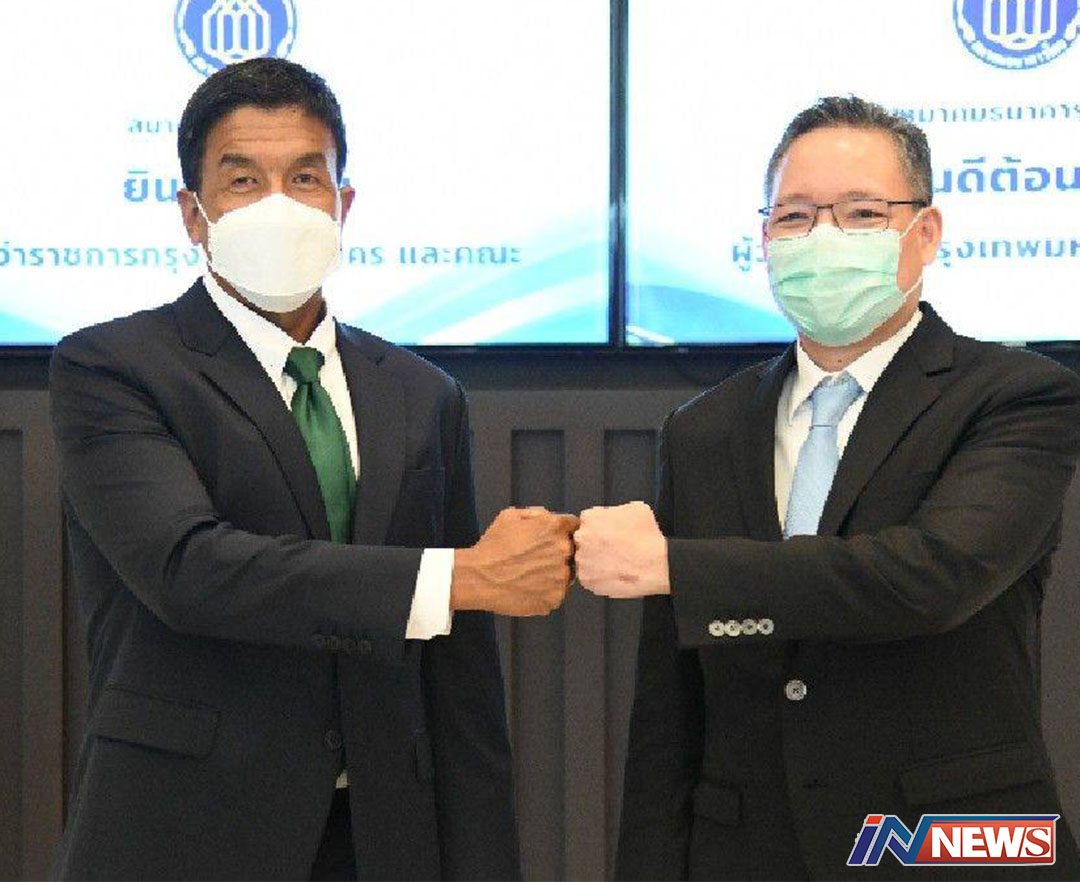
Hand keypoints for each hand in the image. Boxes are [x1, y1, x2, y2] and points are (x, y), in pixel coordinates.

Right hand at [451, 507, 578, 615]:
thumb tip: (553, 518)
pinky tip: (528, 588)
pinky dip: (546, 592)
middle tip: (536, 559)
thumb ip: (538, 513)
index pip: (574, 525)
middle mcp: (564, 551)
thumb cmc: (492, 545)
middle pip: (572, 551)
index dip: (564, 530)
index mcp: (555, 528)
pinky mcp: (555, 599)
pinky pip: (557, 593)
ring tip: (530, 575)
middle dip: (558, 552)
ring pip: (566, 574)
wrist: (478, 578)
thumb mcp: (510, 516)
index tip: (553, 538)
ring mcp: (561, 577)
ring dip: (554, 573)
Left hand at [574, 501, 669, 598]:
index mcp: (590, 518)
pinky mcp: (587, 580)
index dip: (600, 528)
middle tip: (613, 549)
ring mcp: (582, 560)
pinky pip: (589, 577)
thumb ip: (615, 510)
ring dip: (596, 561)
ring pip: (585, 560)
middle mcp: (581, 538)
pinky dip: (599, 577)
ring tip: (616, 563)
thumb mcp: (635, 508)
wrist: (656, 565)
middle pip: (583, 540)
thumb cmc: (648, 538)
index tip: (609, 534)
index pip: (587, 521)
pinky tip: (614, 573)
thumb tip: (611, 515)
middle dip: (595, 544)